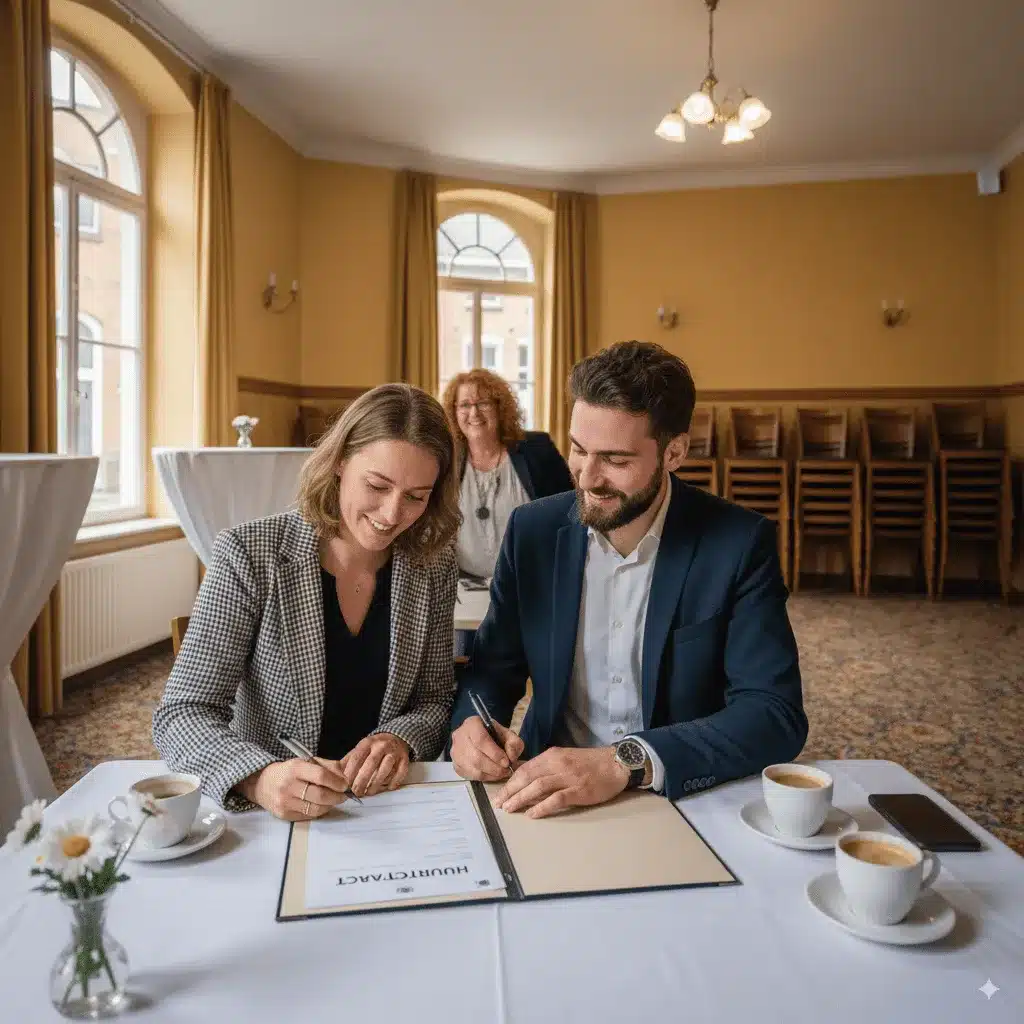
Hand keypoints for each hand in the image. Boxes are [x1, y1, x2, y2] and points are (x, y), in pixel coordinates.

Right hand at [240, 758, 350, 820]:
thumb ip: (327, 766)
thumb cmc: (289, 771)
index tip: (345, 785)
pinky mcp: (284, 815)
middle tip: (344, 795)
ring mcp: (285, 802)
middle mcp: (288, 786)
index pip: (320, 776)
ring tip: (334, 800)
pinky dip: (319, 811)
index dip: (336, 782)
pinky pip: (308, 816)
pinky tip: (322, 805)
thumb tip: (344, 777)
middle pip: (320, 795)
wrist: (262, 783)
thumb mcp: (306, 761)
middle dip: (337, 796)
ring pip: (316, 809)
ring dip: (330, 805)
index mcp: (295, 768)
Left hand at [338, 733, 410, 796]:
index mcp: (367, 742)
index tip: (345, 785)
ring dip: (376, 783)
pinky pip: (400, 772)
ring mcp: (394, 752)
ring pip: (385, 769)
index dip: (351, 773)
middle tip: (356, 793)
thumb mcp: (361, 749)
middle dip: (362, 780)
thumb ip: (349, 761)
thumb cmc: (375, 747)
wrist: (397, 737)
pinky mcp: (405, 759)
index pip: (357, 758)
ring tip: (369, 792)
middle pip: (371, 764)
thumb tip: (336, 776)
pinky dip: (394, 782)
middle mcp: (381, 745)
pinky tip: (387, 788)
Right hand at [451, 716, 524, 781]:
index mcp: (472, 723)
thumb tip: (510, 757)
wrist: (485, 738)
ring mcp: (455, 751)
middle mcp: (460, 736)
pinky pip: (469, 775)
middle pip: (476, 756)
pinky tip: (492, 774)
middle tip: (506, 770)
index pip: (480, 739)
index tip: (506, 761)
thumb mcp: (509, 734)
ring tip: (501, 773)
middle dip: (494, 766)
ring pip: (472, 767)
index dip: (494, 753)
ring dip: (490, 773)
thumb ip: (514, 743)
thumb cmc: (496, 736)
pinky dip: (484, 777)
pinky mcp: (456, 764)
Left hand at [493, 746, 628, 818]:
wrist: (616, 764)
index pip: (525, 768)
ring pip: (538, 787)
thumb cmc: (590, 763)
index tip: (501, 793)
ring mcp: (568, 777)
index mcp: (552, 755)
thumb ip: (547, 767)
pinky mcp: (579, 790)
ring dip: (521, 798)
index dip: (510, 781)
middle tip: (499, 804)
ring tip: (510, 809)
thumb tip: (527, 780)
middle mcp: (557, 764)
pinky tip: (532, 814)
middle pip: (527, 777)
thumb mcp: (565, 758)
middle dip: (510, 791)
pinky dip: (542, 807)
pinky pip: (556, 799)